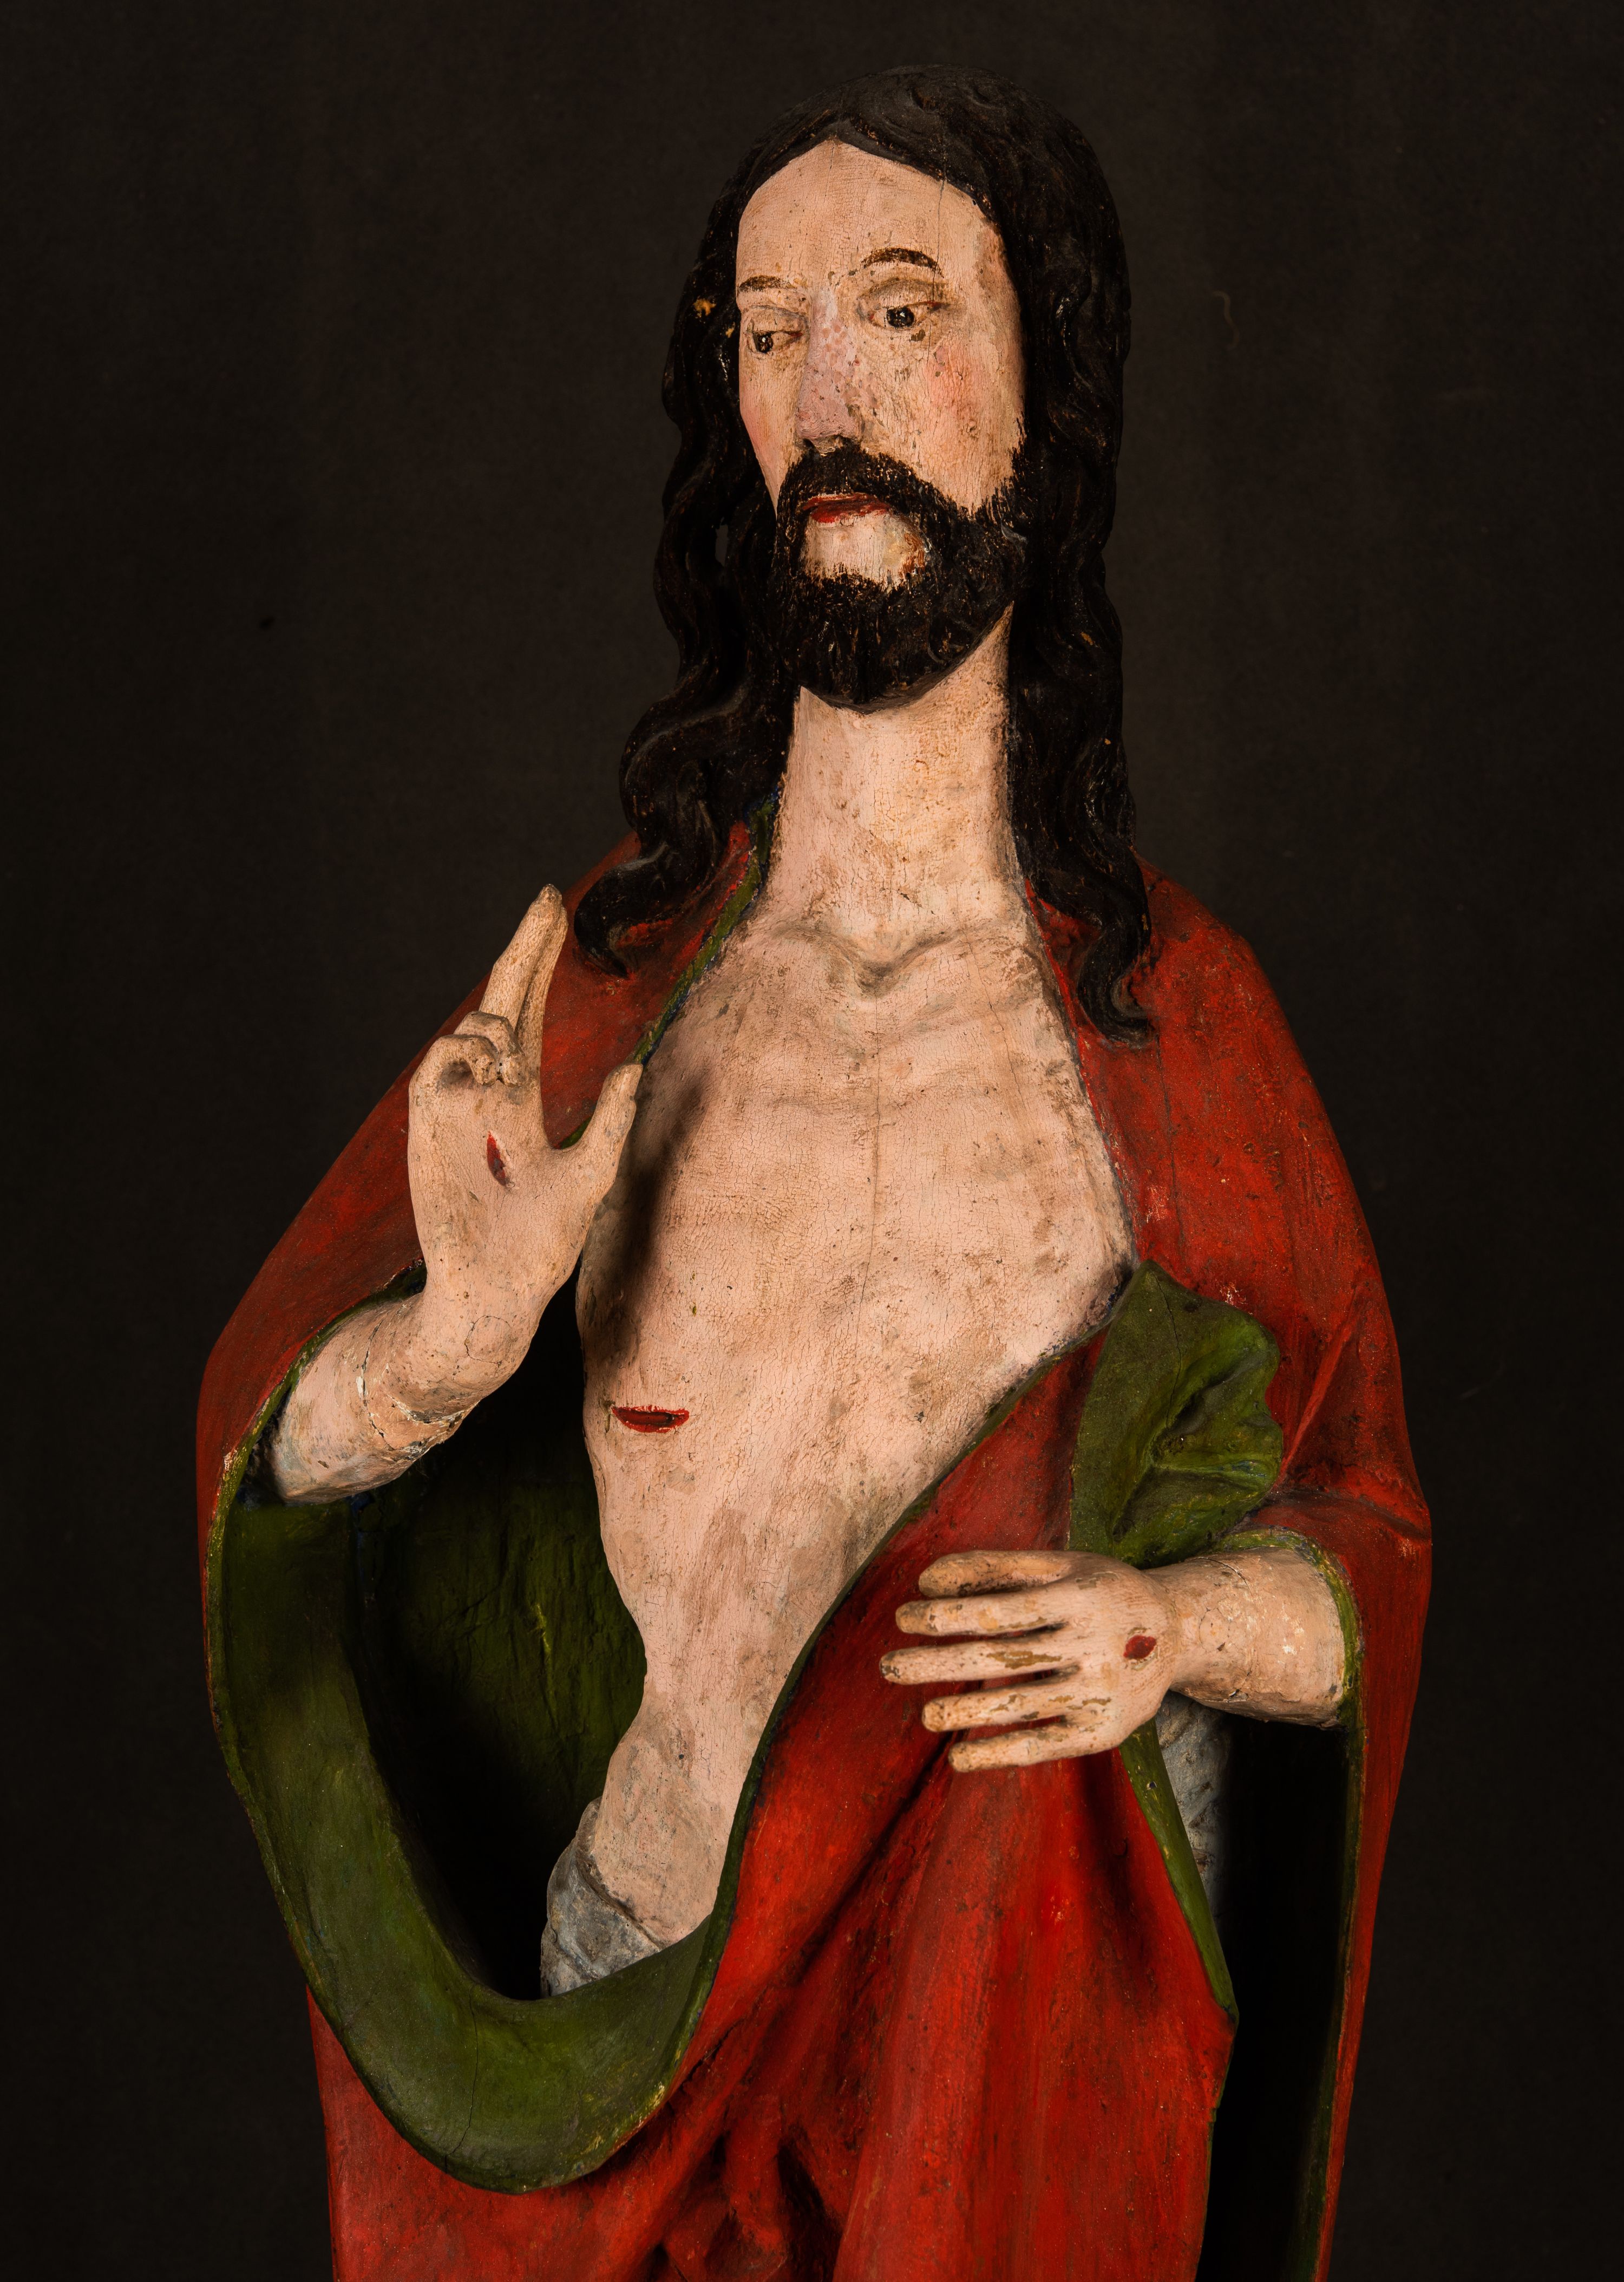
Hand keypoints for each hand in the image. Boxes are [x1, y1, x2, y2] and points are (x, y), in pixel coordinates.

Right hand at [401, 885, 641, 1403]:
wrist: (493, 1296)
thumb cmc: (538, 1248)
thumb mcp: (588, 1177)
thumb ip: (611, 1122)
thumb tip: (638, 1067)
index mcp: (522, 1101)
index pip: (530, 1016)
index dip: (540, 963)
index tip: (558, 912)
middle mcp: (486, 1096)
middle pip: (501, 1004)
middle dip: (522, 951)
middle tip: (547, 899)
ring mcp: (454, 1109)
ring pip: (469, 1030)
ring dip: (495, 1025)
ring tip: (511, 1058)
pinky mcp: (429, 1128)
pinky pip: (440, 1065)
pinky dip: (466, 1053)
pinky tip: (490, 1066)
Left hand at [880, 1548, 1175, 1770]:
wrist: (1179, 1632)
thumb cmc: (1101, 1591)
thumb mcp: (1059, 1566)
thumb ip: (994, 1568)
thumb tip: (927, 1581)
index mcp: (1078, 1597)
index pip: (998, 1611)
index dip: (945, 1617)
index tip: (904, 1617)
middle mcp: (1092, 1646)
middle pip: (1001, 1658)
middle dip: (937, 1662)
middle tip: (889, 1666)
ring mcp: (1099, 1693)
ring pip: (1020, 1706)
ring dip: (965, 1711)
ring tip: (925, 1713)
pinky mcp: (1103, 1731)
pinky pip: (1043, 1745)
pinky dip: (999, 1752)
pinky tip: (959, 1756)